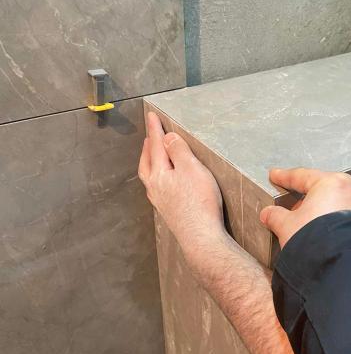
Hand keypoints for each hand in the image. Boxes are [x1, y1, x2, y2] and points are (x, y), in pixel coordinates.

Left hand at [138, 112, 225, 252]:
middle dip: (148, 147)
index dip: (155, 130)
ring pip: (149, 177)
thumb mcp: (192, 168)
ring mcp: (160, 202)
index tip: (151, 116)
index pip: (156, 146)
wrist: (200, 237)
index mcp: (160, 174)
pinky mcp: (169, 212)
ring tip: (152, 156)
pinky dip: (156, 179)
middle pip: (147, 162)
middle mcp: (155, 188)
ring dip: (149, 163)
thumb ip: (178, 151)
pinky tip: (162, 183)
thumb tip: (167, 138)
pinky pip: (156, 190)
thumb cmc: (199, 202)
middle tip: (149, 136)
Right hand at [260, 168, 350, 247]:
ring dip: (318, 212)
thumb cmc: (318, 241)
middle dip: (304, 198)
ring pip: (334, 204)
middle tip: (288, 205)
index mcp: (331, 183)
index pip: (302, 176)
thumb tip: (268, 214)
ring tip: (303, 223)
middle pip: (321, 190)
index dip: (285, 177)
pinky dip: (330, 222)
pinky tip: (320, 233)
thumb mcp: (287, 226)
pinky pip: (343, 219)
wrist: (341, 268)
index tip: (275, 175)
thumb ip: (275, 216)